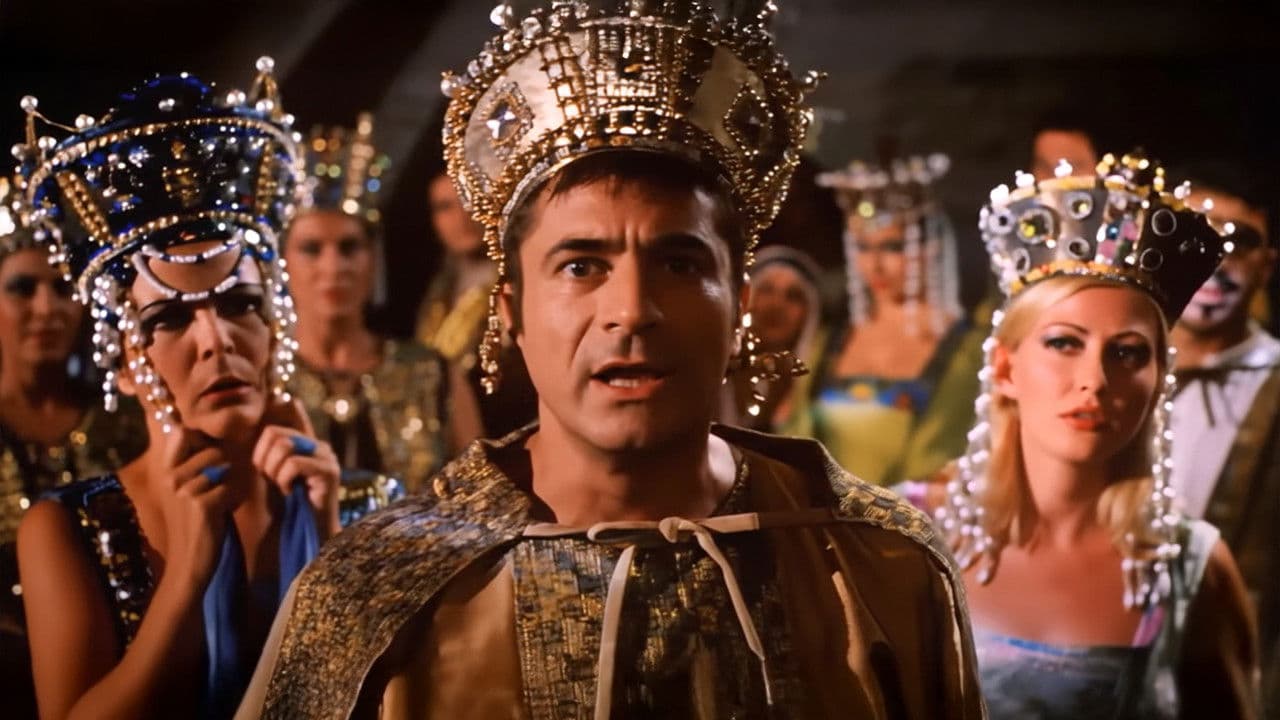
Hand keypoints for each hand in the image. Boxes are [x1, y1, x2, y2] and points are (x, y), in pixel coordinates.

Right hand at [156, 425, 232, 591]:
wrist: (190, 561)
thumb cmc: (194, 521)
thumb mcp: (185, 489)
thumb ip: (190, 461)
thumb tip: (193, 429)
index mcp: (164, 470)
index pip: (183, 433)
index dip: (203, 441)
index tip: (207, 461)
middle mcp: (169, 477)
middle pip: (214, 451)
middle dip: (225, 470)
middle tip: (215, 494)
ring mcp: (183, 490)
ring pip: (226, 469)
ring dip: (230, 486)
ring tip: (218, 505)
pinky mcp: (201, 505)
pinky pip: (232, 489)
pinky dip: (234, 500)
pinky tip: (222, 514)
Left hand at [252, 399, 340, 537]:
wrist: (310, 533)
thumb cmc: (289, 507)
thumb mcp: (273, 476)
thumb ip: (267, 457)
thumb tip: (245, 440)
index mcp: (306, 444)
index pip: (273, 430)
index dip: (260, 452)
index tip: (264, 475)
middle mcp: (318, 446)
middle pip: (277, 435)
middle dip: (266, 462)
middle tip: (274, 482)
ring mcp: (326, 457)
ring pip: (285, 446)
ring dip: (275, 471)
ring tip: (284, 487)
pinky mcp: (329, 471)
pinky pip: (295, 463)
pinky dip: (285, 480)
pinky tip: (291, 493)